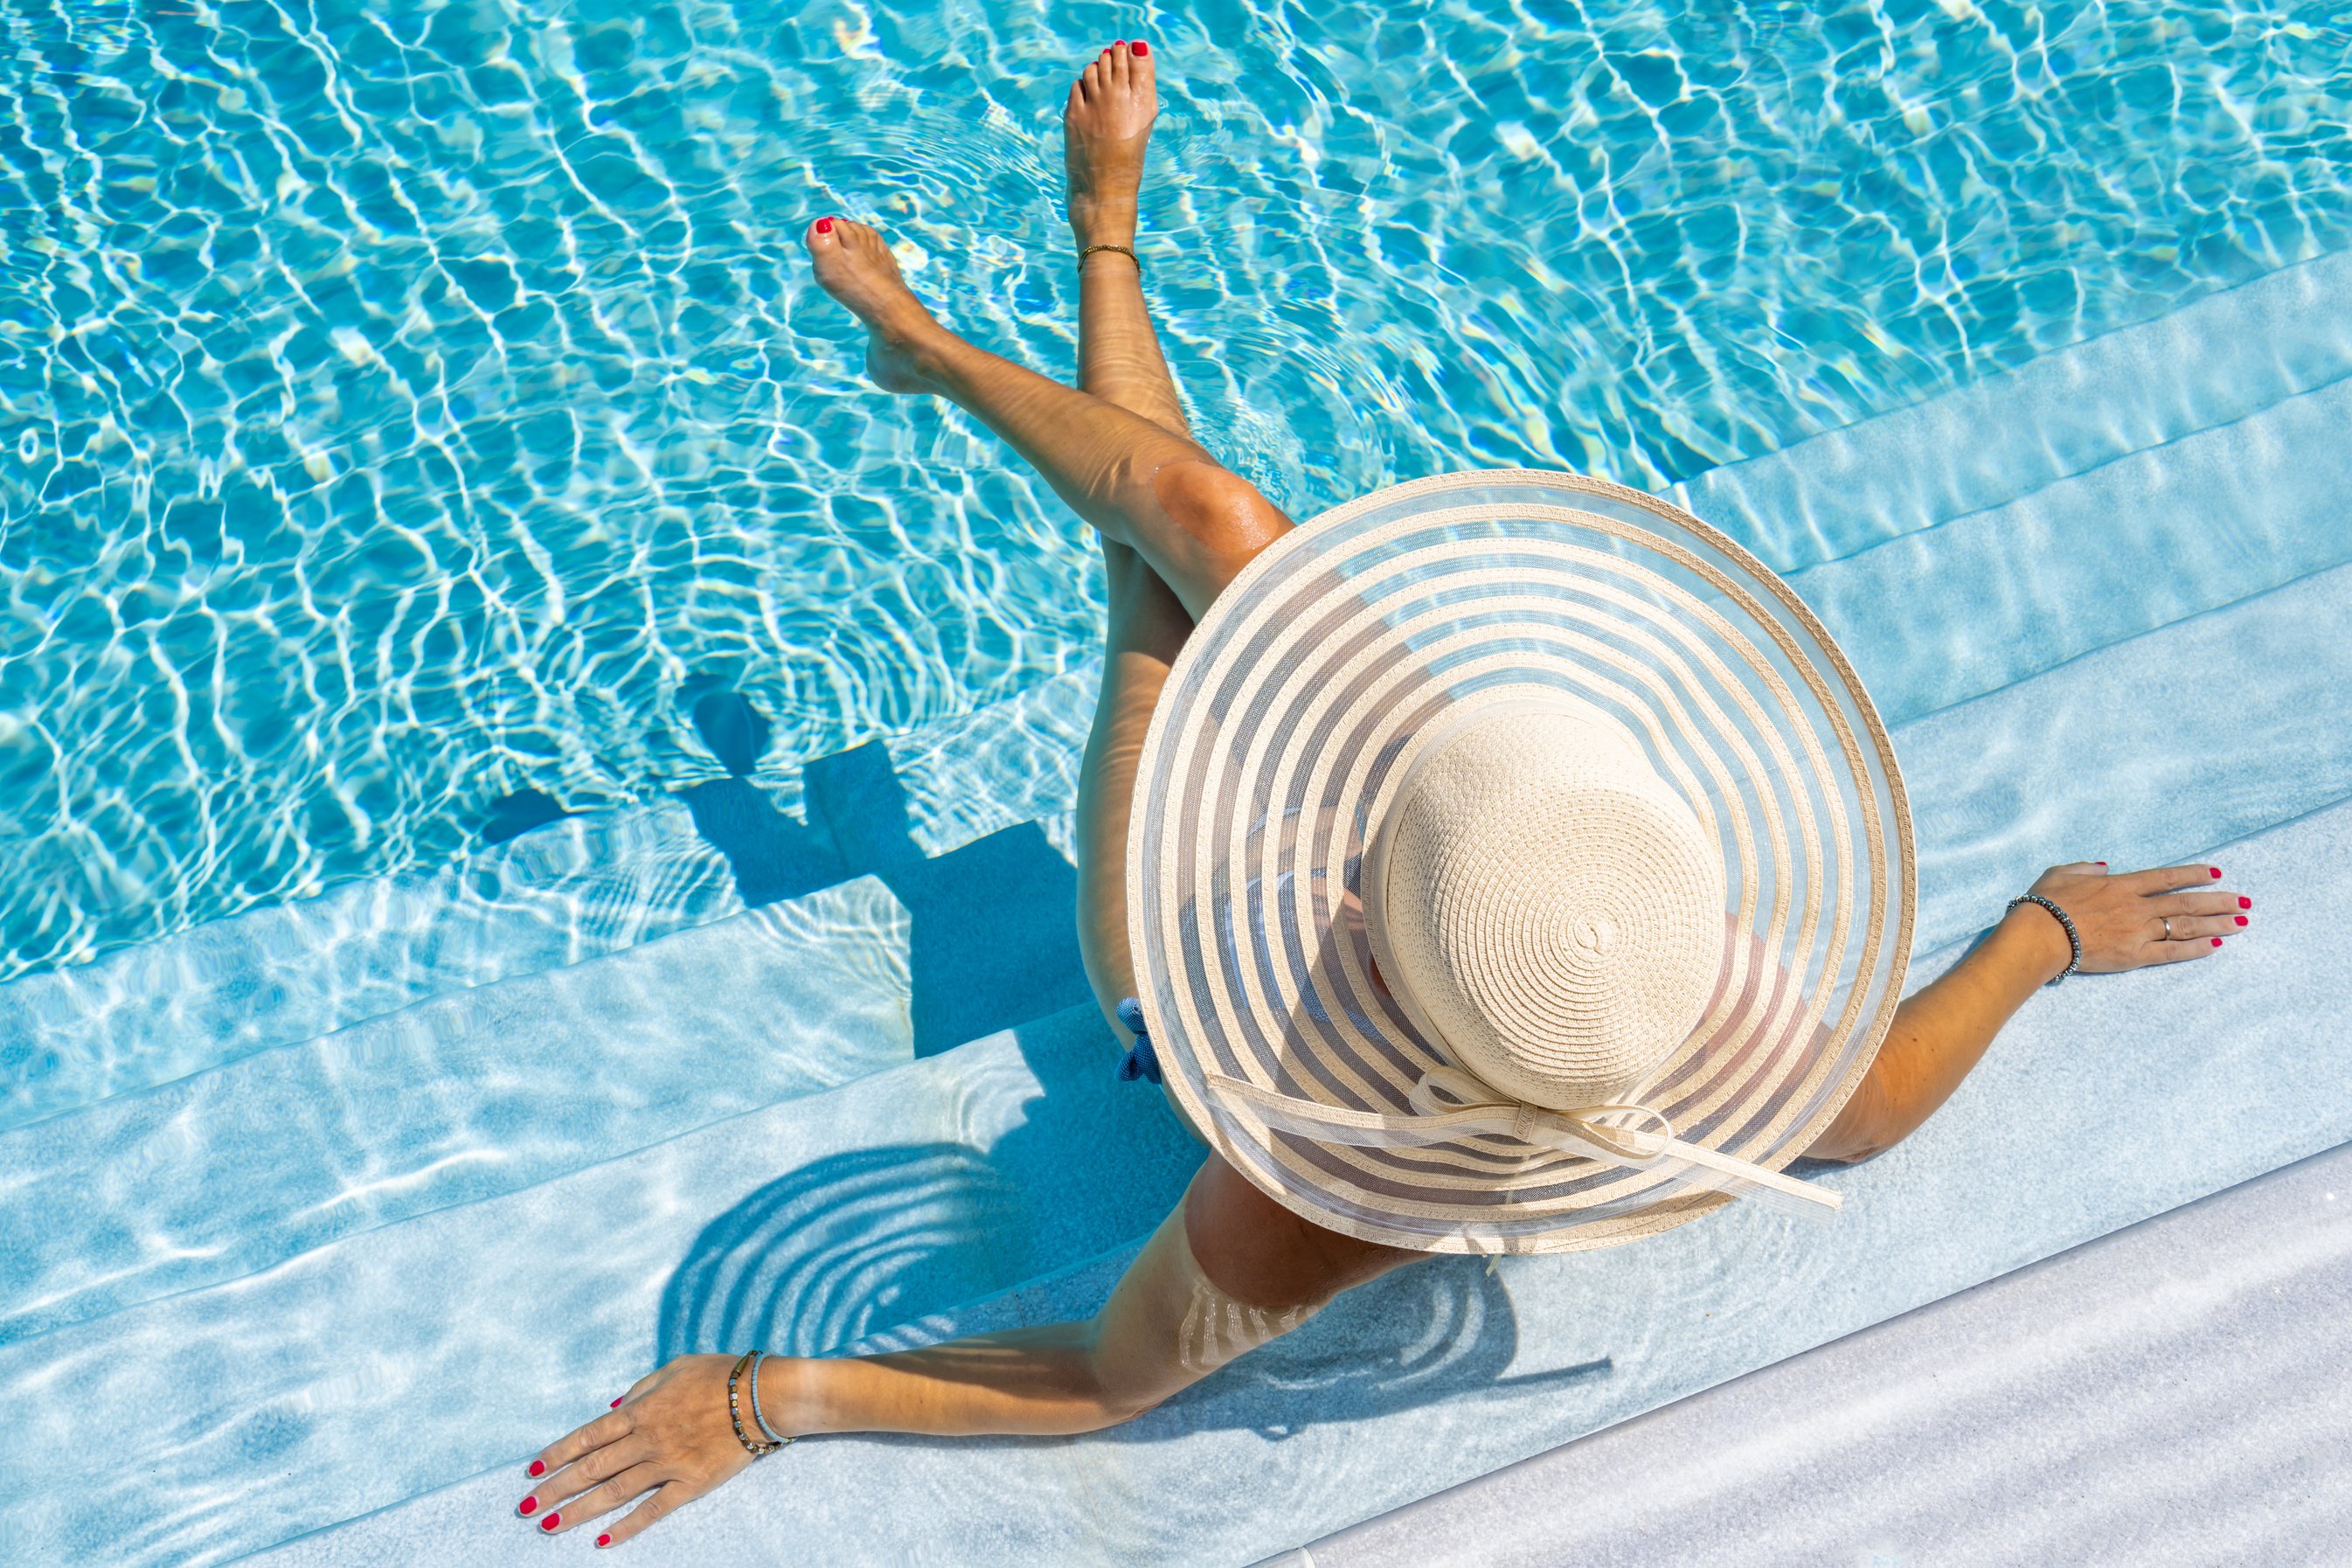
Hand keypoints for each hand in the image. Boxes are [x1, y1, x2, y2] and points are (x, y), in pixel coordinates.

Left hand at [515, 1353, 781, 1547]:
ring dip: (579, 1511)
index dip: (558, 1454)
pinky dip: (628, 1526)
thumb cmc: (719, 1375)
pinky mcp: (690, 1484)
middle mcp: (647, 1439)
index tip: (533, 1470)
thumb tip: (612, 1409)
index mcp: (641, 1409)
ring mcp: (667, 1464)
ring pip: (614, 1492)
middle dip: (555, 1488)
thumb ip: (640, 1389)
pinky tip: (604, 1540)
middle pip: (592, 1468)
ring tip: (550, 1527)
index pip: (588, 1436)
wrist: (762, 1396)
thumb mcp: (674, 1367)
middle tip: (526, 1507)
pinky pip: (654, 1509)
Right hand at [2010, 860, 2248, 976]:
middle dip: (2219, 901)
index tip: (2217, 873)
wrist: (2040, 935)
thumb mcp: (2061, 873)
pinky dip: (2195, 949)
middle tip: (2244, 901)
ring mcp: (2139, 931)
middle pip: (2187, 902)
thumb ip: (2085, 868)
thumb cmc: (2045, 903)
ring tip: (2242, 923)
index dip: (2194, 874)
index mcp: (2122, 885)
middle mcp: (2137, 907)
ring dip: (2217, 924)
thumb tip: (2103, 866)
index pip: (2167, 877)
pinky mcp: (2135, 956)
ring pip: (2186, 926)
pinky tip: (2215, 946)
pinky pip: (2172, 952)